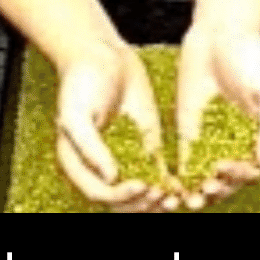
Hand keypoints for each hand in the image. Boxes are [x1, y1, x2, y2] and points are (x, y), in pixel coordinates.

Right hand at [56, 40, 174, 212]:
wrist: (103, 55)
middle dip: (141, 203)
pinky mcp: (147, 147)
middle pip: (121, 201)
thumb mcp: (77, 113)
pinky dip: (169, 184)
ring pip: (141, 193)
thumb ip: (90, 146)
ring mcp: (126, 159)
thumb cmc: (82, 82)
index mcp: (79, 164)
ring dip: (156, 201)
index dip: (119, 196)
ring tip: (174, 199)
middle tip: (160, 196)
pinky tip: (183, 187)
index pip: (98, 193)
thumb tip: (110, 178)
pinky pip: (158, 173)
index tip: (140, 186)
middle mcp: (102, 167)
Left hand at [176, 22, 259, 207]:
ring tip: (191, 198)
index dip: (241, 176)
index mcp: (257, 134)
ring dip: (200, 191)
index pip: (251, 169)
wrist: (220, 31)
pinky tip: (176, 185)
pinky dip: (181, 176)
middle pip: (228, 179)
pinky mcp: (189, 127)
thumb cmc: (250, 53)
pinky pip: (185, 158)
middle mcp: (235, 139)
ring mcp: (211, 135)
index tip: (230, 169)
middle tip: (208, 189)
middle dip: (219, 190)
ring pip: (206, 175)